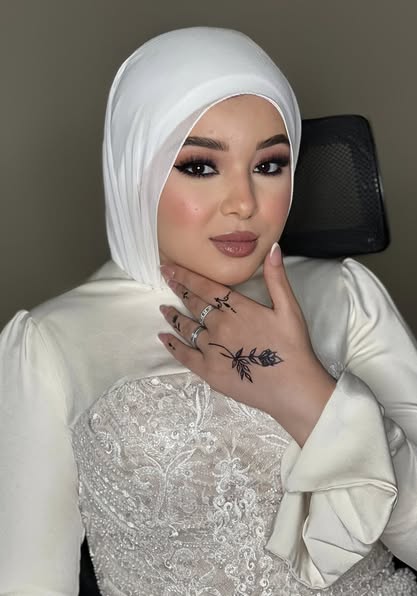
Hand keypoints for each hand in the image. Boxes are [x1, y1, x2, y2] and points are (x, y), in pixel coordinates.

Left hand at [159, 244, 335, 445]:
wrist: (293, 387)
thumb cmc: (293, 347)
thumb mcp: (289, 308)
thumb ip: (276, 278)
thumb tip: (273, 248)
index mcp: (237, 308)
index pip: (205, 287)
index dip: (185, 276)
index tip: (169, 268)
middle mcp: (220, 325)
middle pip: (194, 304)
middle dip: (178, 290)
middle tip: (165, 278)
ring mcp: (212, 349)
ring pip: (187, 328)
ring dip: (173, 317)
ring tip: (163, 309)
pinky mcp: (209, 371)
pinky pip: (185, 355)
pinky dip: (172, 345)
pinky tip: (163, 338)